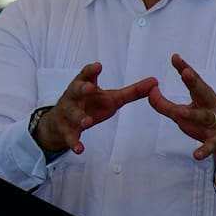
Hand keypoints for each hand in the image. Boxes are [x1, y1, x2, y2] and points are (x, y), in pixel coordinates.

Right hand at [36, 62, 156, 154]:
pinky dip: (74, 143)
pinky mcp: (65, 130)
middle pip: (75, 90)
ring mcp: (67, 114)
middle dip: (81, 88)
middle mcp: (73, 97)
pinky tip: (80, 149)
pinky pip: (69, 137)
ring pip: (72, 113)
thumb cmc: (90, 105)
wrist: (61, 123)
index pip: (86, 75)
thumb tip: (155, 82)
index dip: (91, 71)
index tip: (98, 66)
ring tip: (87, 121)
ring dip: (79, 117)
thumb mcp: (112, 98)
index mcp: (85, 85)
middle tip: (89, 88)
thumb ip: (132, 92)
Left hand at [147, 53, 215, 163]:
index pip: (193, 80)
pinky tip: (196, 155)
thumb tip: (149, 92)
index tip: (175, 57)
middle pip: (202, 92)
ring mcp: (215, 123)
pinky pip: (210, 145)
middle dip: (194, 82)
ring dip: (193, 114)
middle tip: (186, 72)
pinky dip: (204, 150)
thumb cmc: (207, 120)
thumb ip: (164, 103)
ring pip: (204, 117)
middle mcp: (210, 106)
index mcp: (203, 97)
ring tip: (180, 112)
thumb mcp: (186, 111)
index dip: (184, 68)